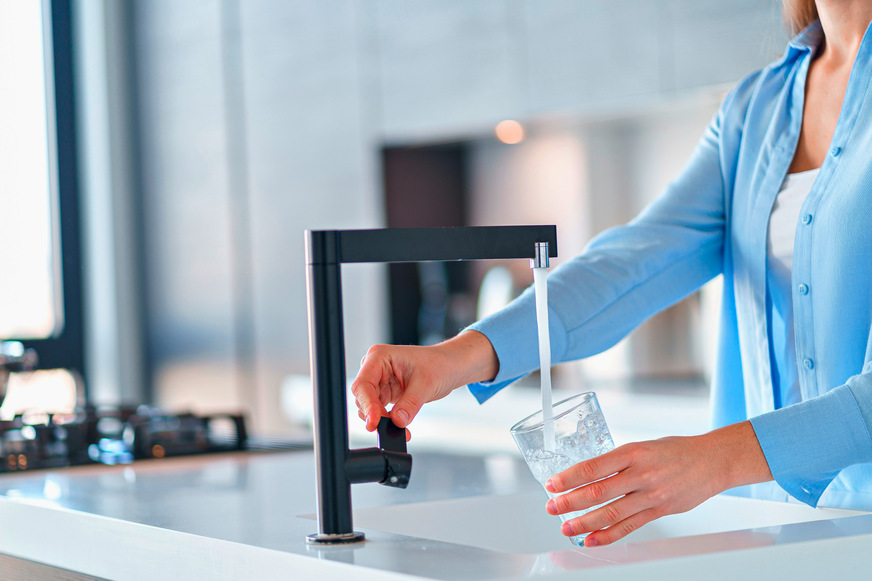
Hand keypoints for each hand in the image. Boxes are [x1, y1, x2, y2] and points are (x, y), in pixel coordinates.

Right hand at [351, 331, 498, 433]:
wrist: (450, 367)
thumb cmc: (439, 365)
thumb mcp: (426, 384)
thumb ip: (410, 404)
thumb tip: (397, 421)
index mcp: (380, 357)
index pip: (363, 384)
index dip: (367, 405)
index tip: (374, 422)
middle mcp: (375, 368)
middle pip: (363, 397)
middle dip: (375, 415)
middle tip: (391, 428)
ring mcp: (379, 381)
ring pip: (368, 406)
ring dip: (381, 420)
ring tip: (401, 428)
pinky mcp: (385, 393)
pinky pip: (379, 411)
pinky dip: (387, 420)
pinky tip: (399, 425)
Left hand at [543, 421, 771, 546]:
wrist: (713, 460)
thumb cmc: (676, 450)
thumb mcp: (643, 446)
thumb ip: (618, 461)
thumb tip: (587, 476)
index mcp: (633, 452)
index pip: (593, 466)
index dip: (569, 477)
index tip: (552, 484)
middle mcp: (642, 473)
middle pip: (598, 491)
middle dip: (570, 502)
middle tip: (552, 507)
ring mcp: (652, 494)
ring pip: (612, 512)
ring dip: (585, 522)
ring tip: (566, 527)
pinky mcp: (661, 510)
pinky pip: (630, 526)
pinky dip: (608, 535)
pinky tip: (592, 539)